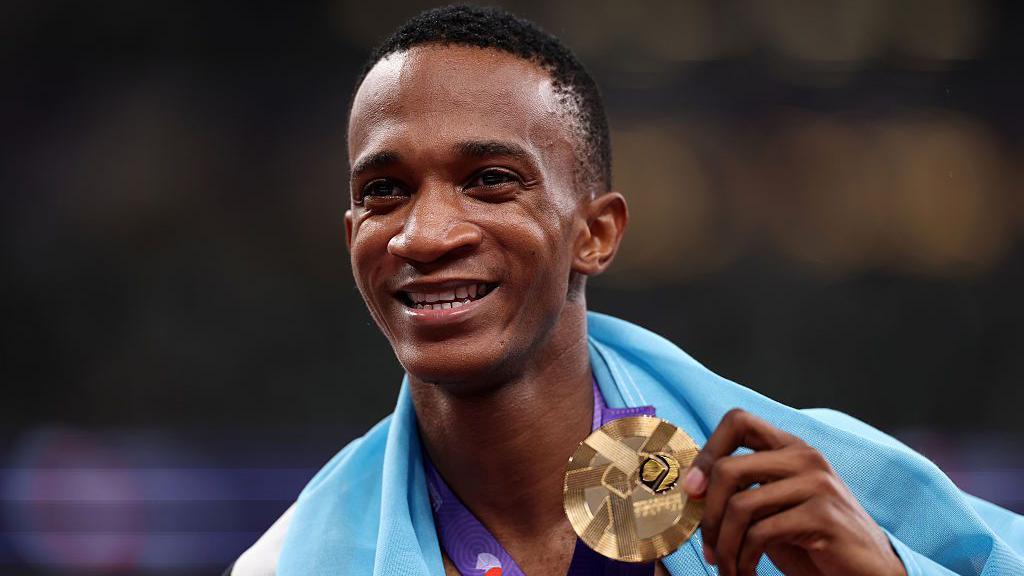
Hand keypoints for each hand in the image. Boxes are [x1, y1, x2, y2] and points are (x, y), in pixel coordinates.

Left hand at [681, 408, 905, 575]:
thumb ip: (742, 490)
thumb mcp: (773, 507)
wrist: (867, 571)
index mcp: (789, 447)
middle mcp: (804, 457)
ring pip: (740, 506)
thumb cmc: (811, 539)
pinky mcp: (823, 516)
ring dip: (723, 546)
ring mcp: (817, 483)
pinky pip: (761, 534)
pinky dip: (743, 559)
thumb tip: (690, 488)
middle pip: (728, 469)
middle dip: (707, 515)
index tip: (692, 490)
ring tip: (726, 568)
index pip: (738, 421)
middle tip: (706, 547)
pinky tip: (746, 573)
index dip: (707, 452)